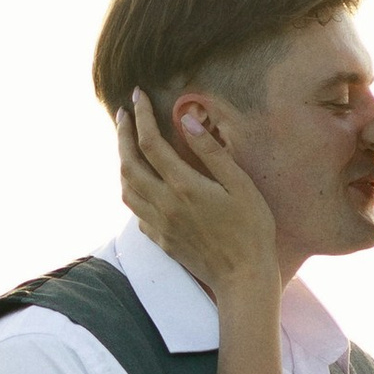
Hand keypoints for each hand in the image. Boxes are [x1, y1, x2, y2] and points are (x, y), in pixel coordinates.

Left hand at [118, 91, 281, 302]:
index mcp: (184, 186)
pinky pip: (135, 210)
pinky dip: (132, 189)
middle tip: (124, 114)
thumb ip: (211, 153)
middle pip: (128, 163)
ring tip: (128, 144)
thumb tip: (187, 121)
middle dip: (122, 134)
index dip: (141, 116)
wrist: (243, 278)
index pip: (150, 143)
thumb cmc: (251, 230)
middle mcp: (164, 204)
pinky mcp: (160, 239)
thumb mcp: (240, 185)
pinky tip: (141, 183)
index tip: (138, 95)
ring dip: (122, 162)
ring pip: (126, 188)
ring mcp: (159, 224)